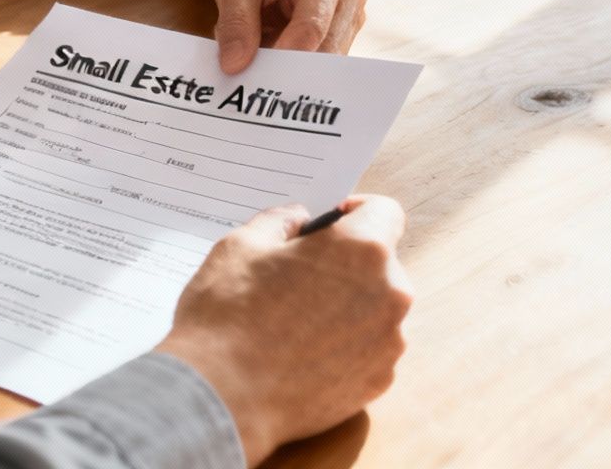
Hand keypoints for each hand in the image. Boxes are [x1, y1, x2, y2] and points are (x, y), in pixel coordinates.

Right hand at [155, 197, 411, 464]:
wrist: (221, 398)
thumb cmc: (228, 315)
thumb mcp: (240, 245)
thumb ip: (279, 221)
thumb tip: (297, 221)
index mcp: (361, 250)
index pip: (384, 212)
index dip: (356, 211)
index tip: (329, 225)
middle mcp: (389, 295)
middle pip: (380, 264)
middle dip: (346, 263)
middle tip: (297, 276)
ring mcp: (388, 344)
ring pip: (375, 308)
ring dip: (346, 305)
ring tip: (295, 322)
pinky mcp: (378, 382)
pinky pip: (368, 349)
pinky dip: (344, 345)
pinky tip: (301, 354)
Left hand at [211, 0, 366, 73]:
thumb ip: (235, 21)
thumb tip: (234, 65)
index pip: (311, 29)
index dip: (285, 56)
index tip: (256, 76)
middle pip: (322, 52)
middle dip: (284, 66)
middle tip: (247, 72)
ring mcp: (348, 19)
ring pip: (320, 65)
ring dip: (284, 66)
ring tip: (255, 45)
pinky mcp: (341, 36)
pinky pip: (316, 64)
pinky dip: (288, 64)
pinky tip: (268, 46)